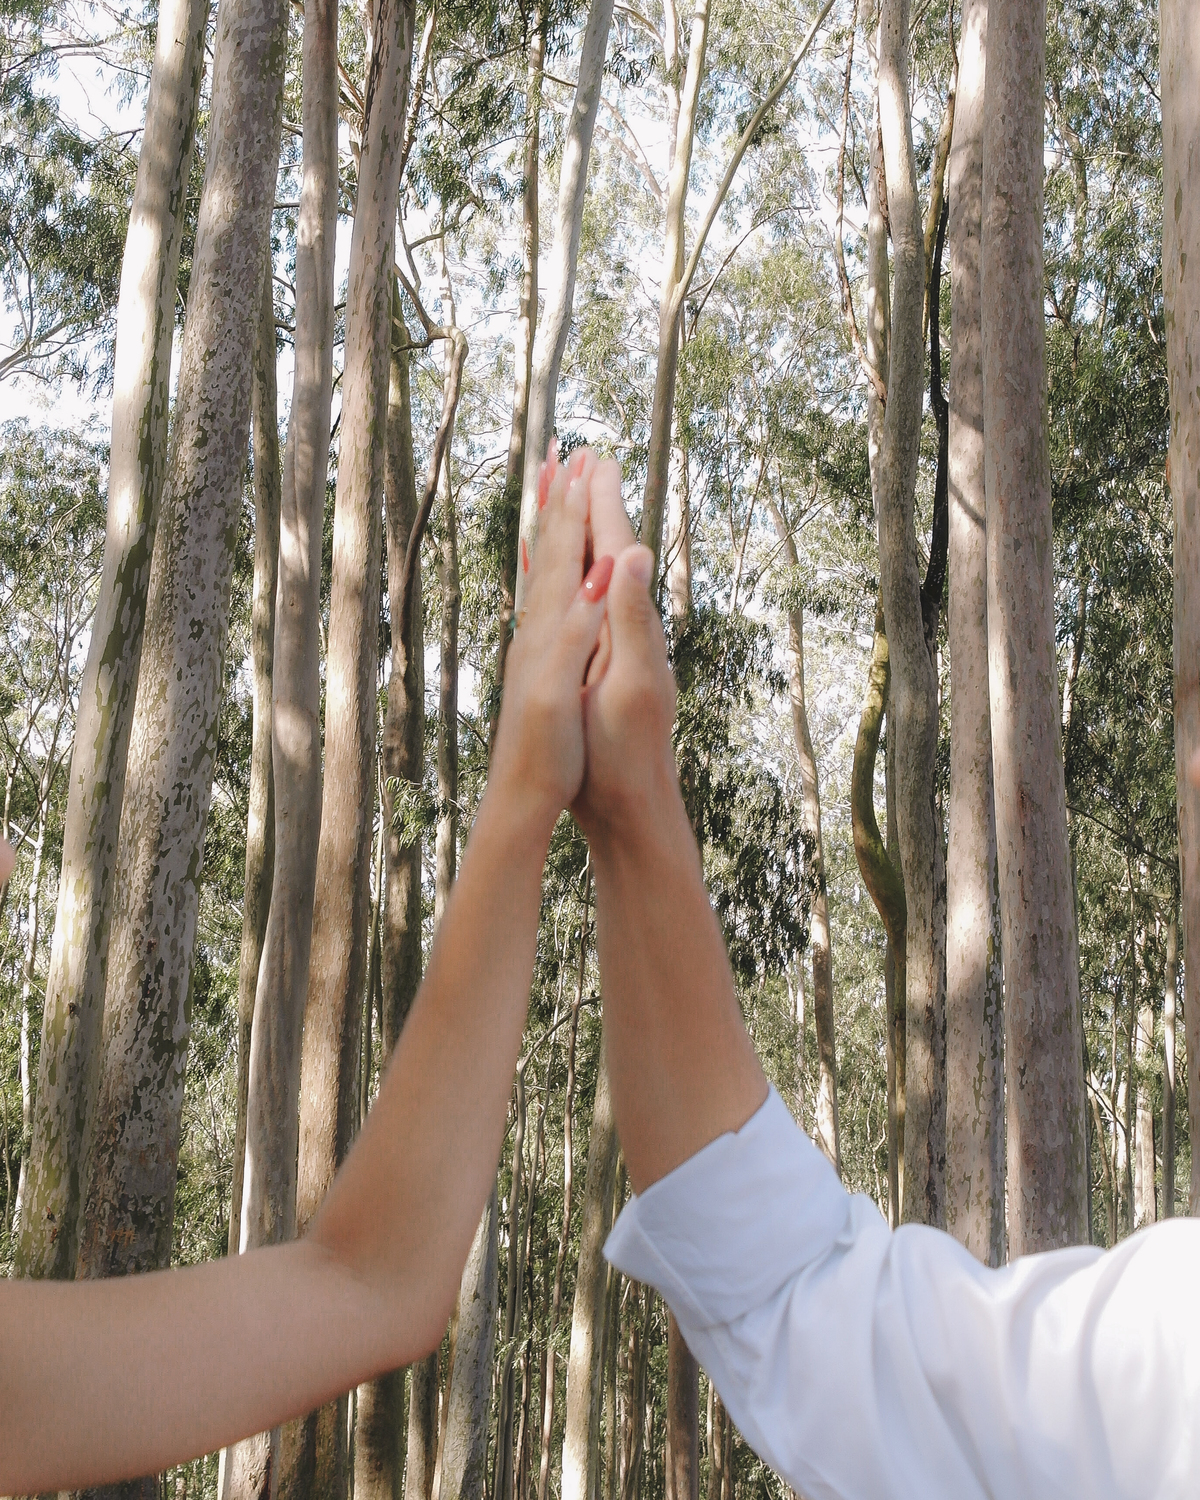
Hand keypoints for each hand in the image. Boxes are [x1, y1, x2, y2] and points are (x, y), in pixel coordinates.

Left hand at [490, 445, 614, 841]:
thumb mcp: (560, 690)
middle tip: (561, 456)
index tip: (583, 459)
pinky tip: (545, 581)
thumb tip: (602, 570)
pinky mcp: (539, 672)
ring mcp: (534, 651)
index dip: (574, 506)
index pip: (562, 554)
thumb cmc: (545, 753)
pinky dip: (547, 578)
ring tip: (551, 499)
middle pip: (546, 554)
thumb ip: (577, 628)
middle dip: (557, 504)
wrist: (519, 800)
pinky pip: (542, 608)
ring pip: (541, 576)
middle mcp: (534, 633)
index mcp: (546, 631)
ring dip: (550, 533)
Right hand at [570, 459, 680, 851]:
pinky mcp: (599, 669)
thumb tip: (632, 553)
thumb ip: (632, 620)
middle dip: (594, 506)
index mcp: (632, 623)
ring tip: (570, 502)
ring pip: (594, 579)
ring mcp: (614, 649)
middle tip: (584, 456)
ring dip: (582, 538)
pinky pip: (582, 609)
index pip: (618, 546)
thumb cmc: (626, 752)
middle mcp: (627, 628)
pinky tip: (566, 582)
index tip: (593, 455)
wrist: (632, 803)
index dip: (602, 502)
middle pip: (610, 552)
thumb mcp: (632, 685)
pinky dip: (571, 585)